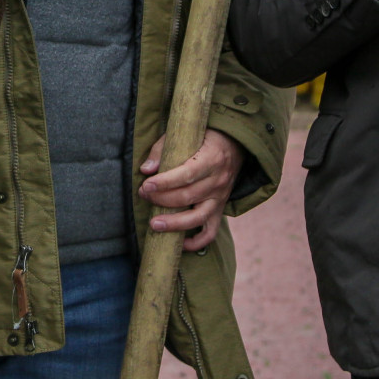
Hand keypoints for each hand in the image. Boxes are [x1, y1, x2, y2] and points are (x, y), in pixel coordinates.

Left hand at [138, 129, 245, 252]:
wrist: (234, 145)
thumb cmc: (204, 137)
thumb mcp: (185, 135)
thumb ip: (162, 149)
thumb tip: (146, 169)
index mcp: (211, 159)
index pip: (187, 174)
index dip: (165, 182)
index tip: (146, 185)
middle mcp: (218, 181)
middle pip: (188, 196)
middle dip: (161, 199)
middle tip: (143, 195)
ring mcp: (220, 197)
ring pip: (198, 217)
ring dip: (174, 224)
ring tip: (154, 224)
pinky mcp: (219, 209)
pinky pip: (210, 231)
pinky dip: (196, 242)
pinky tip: (179, 243)